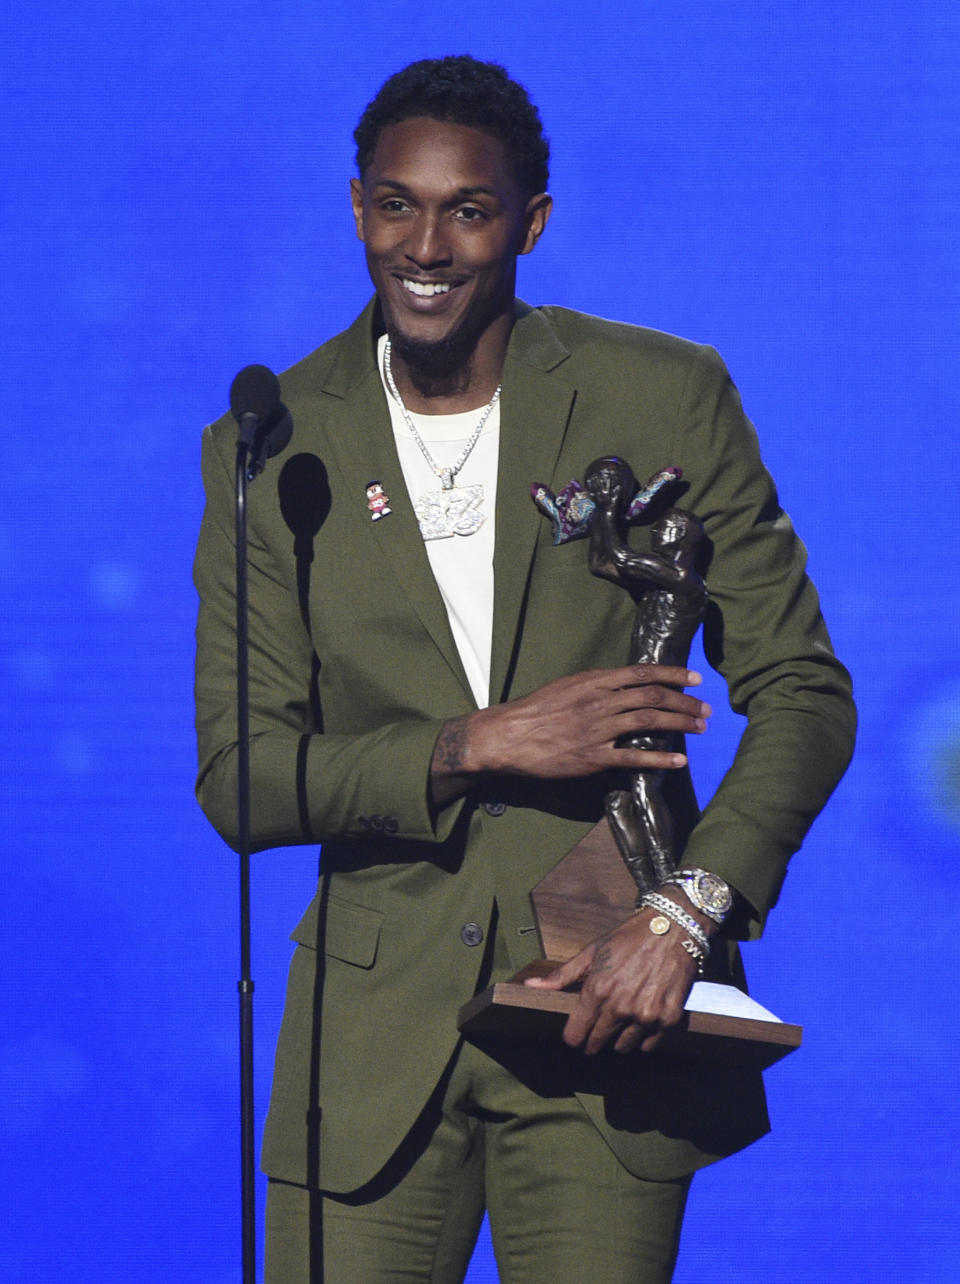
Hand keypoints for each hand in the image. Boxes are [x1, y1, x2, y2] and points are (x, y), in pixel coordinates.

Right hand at [452, 664, 709, 780]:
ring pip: (649, 722)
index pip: (643, 672)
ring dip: (679, 724)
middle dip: (684, 702)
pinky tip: (678, 760)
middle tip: (705, 709)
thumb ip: (597, 685)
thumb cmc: (535, 710)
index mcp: (594, 681)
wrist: (509, 736)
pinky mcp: (593, 757)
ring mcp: (598, 730)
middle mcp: (600, 702)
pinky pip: (633, 758)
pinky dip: (660, 758)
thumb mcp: (567, 685)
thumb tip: (626, 685)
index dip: (674, 674)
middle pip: (653, 697)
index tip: (696, 678)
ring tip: (698, 727)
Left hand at [524, 906, 704, 1054]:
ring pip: (624, 1048)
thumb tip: (530, 986)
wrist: (673, 928)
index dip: (574, 1037)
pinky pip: (650, 1045)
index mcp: (597, 990)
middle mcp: (620, 1007)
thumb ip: (562, 975)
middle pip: (598, 1044)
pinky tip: (643, 1020)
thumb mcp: (592, 951)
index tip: (577, 1034)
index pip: (575, 1035)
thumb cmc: (629, 938)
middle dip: (595, 1039)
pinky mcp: (669, 1019)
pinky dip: (645, 1038)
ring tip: (624, 1021)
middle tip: (600, 1029)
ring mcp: (646, 1015)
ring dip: (621, 1039)